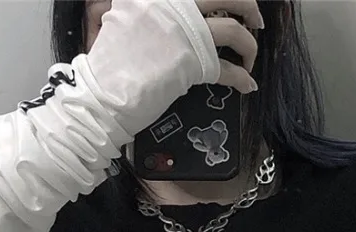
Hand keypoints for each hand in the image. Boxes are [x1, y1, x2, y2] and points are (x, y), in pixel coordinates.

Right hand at [85, 0, 261, 136]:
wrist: (101, 97)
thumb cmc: (107, 64)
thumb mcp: (118, 16)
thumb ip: (139, 5)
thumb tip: (152, 7)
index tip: (226, 3)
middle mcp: (172, 3)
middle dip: (247, 5)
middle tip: (253, 20)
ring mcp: (185, 32)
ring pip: (234, 28)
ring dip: (249, 44)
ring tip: (250, 57)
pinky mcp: (193, 65)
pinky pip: (229, 68)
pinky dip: (242, 78)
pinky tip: (246, 85)